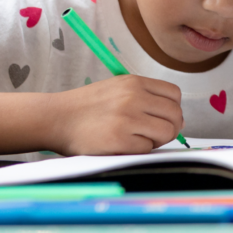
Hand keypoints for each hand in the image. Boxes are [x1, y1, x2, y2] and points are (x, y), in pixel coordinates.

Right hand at [46, 75, 183, 155]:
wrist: (57, 118)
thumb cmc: (87, 107)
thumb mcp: (117, 89)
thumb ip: (145, 97)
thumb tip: (176, 118)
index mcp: (134, 82)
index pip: (174, 95)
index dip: (172, 109)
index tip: (161, 118)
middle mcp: (133, 96)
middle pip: (175, 115)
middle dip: (169, 128)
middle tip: (152, 134)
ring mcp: (127, 118)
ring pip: (167, 132)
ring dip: (156, 140)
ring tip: (137, 140)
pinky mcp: (119, 139)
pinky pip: (148, 148)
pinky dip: (140, 151)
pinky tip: (123, 146)